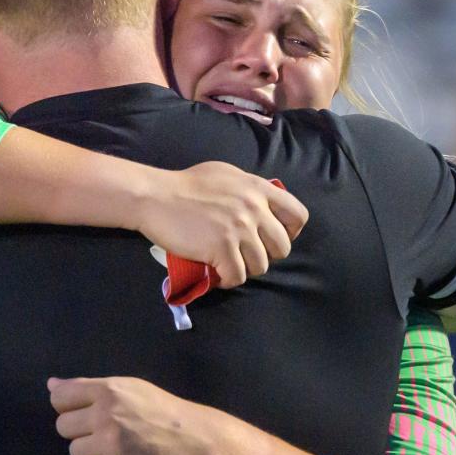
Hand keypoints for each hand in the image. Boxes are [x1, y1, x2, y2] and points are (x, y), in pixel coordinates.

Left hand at [48, 376, 211, 454]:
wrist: (190, 437)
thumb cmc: (158, 407)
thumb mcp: (127, 387)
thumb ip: (87, 387)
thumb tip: (51, 385)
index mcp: (107, 390)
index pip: (60, 397)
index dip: (66, 405)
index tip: (80, 410)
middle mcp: (105, 415)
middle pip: (63, 426)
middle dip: (79, 429)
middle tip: (101, 428)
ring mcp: (110, 444)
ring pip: (74, 451)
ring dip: (90, 450)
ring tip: (113, 444)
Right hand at [135, 162, 308, 286]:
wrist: (156, 196)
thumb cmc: (186, 184)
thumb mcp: (226, 175)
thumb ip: (249, 189)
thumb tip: (262, 205)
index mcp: (258, 188)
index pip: (298, 215)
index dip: (290, 232)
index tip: (272, 238)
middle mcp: (254, 208)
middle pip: (282, 247)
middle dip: (266, 254)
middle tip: (246, 254)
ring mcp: (239, 229)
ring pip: (261, 265)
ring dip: (245, 268)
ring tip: (228, 264)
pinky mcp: (222, 248)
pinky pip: (238, 276)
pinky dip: (228, 279)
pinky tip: (217, 273)